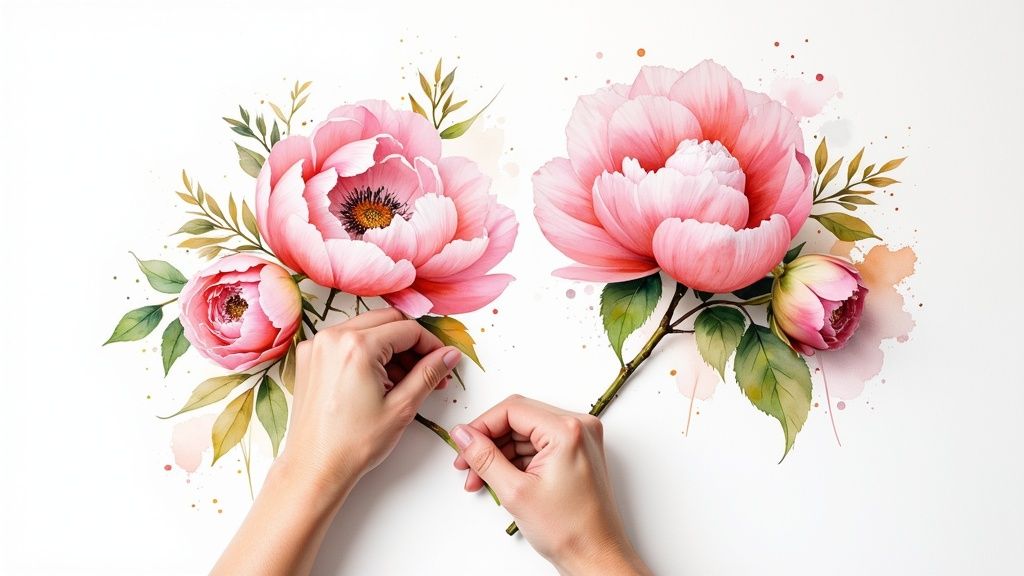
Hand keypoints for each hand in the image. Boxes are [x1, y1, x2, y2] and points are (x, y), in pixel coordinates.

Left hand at [212, 308, 460, 575]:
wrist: (314, 468)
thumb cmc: (353, 444)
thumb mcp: (401, 407)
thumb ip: (428, 374)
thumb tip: (449, 355)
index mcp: (357, 346)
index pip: (408, 330)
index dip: (431, 345)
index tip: (442, 361)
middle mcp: (333, 337)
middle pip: (387, 321)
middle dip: (411, 344)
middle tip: (428, 370)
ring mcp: (317, 346)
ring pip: (366, 329)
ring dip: (390, 347)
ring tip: (405, 380)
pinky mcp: (309, 357)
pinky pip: (345, 341)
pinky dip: (366, 353)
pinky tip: (378, 381)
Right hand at [451, 396, 650, 575]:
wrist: (596, 557)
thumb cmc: (570, 530)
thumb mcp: (515, 492)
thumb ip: (484, 457)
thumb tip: (463, 435)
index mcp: (568, 429)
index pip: (513, 409)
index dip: (481, 425)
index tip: (462, 441)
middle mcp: (579, 426)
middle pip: (519, 418)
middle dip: (489, 441)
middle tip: (467, 463)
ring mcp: (580, 439)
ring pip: (526, 433)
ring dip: (501, 452)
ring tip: (480, 478)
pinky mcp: (577, 452)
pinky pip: (539, 445)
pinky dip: (517, 459)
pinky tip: (500, 478)